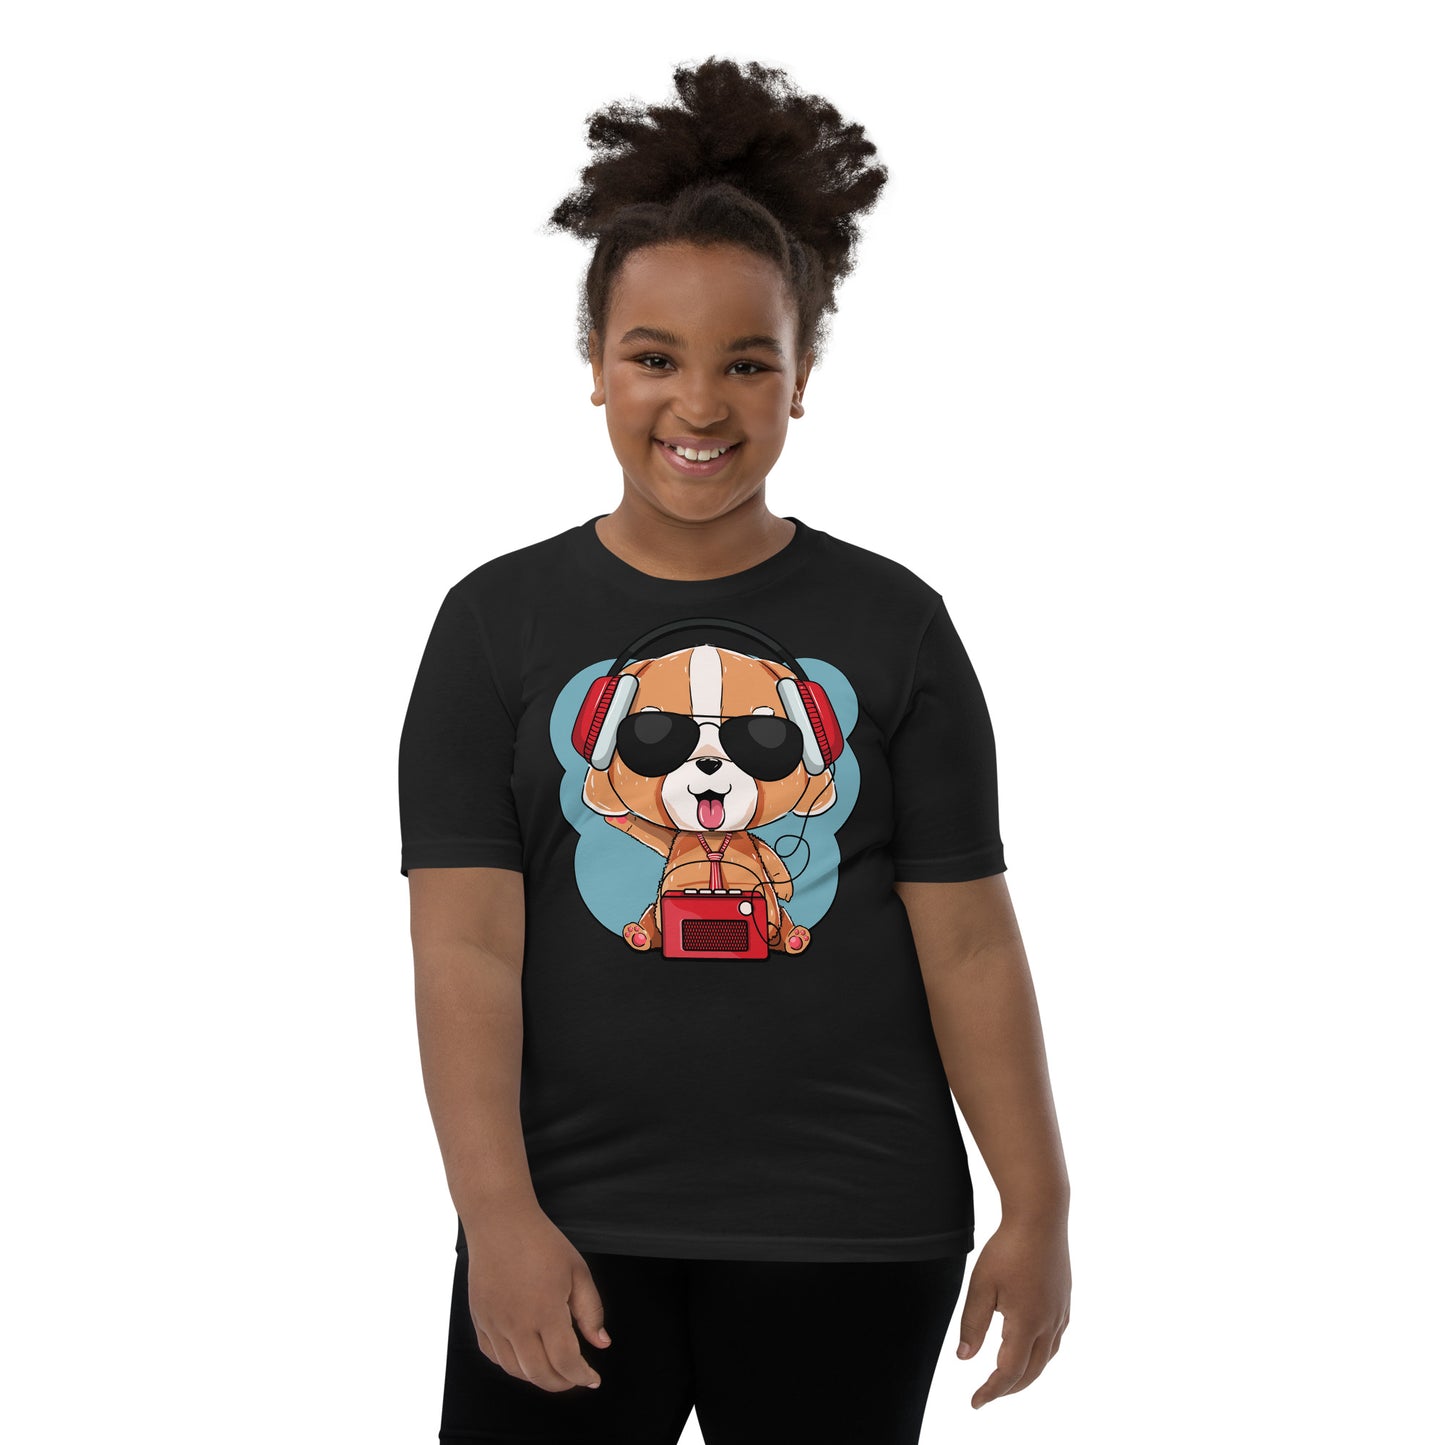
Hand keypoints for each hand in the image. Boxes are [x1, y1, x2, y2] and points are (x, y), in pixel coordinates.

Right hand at [461, 1201, 610, 1392]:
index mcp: (545, 1312)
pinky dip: (511, 1364)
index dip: (582, 1376)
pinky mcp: (480, 1319)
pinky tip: (525, 1356)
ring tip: (554, 1369)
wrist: (500, 1222)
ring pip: (514, 1370)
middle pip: (539, 1374)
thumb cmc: (541, 1242)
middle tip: (575, 1378)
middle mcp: (516, 1324)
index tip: (592, 1378)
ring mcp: (494, 1323)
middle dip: (562, 1383)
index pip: (565, 1362)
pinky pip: (493, 1356)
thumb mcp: (577, 1271)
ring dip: (537, 1377)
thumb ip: (591, 1311)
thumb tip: (601, 1343)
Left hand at [955, 1218, 1069, 1407]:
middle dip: (1009, 1388)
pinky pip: (1055, 1339)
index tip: (975, 1402)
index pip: (1009, 1372)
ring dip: (1027, 1373)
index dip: (991, 1391)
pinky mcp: (1065, 1300)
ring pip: (1047, 1357)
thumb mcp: (981, 1285)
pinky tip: (1030, 1345)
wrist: (1041, 1217)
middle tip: (988, 1394)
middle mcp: (1049, 1324)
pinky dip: (1041, 1353)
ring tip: (1008, 1376)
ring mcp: (1060, 1312)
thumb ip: (973, 1324)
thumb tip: (965, 1359)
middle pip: (1031, 1372)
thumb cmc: (1008, 1248)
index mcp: (1026, 1324)